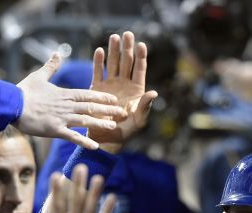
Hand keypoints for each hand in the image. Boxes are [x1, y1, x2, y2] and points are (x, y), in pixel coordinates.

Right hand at [2, 164, 115, 212]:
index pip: (57, 204)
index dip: (57, 189)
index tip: (57, 174)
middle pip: (76, 201)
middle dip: (78, 183)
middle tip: (81, 167)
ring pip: (91, 208)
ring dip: (95, 192)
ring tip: (98, 177)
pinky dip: (108, 210)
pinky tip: (113, 197)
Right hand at [15, 53, 127, 148]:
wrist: (11, 104)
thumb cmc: (23, 91)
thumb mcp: (38, 76)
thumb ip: (51, 67)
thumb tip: (57, 53)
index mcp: (63, 94)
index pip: (87, 94)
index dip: (102, 97)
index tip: (114, 99)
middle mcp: (66, 105)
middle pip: (91, 107)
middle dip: (108, 110)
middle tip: (122, 113)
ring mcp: (61, 117)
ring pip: (85, 120)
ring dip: (100, 123)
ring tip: (114, 127)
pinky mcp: (54, 129)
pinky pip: (72, 136)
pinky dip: (84, 141)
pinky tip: (95, 146)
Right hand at [87, 31, 157, 152]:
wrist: (109, 139)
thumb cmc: (127, 131)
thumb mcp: (139, 120)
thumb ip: (145, 106)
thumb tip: (154, 92)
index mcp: (136, 90)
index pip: (139, 70)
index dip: (141, 57)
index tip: (141, 44)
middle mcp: (124, 85)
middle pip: (126, 62)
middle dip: (127, 48)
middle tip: (127, 34)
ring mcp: (110, 86)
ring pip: (112, 64)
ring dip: (113, 51)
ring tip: (114, 37)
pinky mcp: (97, 90)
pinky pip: (98, 73)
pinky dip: (98, 62)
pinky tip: (100, 51)